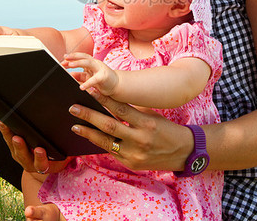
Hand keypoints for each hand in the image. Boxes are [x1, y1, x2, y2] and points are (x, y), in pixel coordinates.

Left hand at [0, 121, 70, 174]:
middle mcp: (32, 164)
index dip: (40, 157)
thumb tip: (83, 128)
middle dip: (21, 147)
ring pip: (14, 150)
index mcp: (47, 166)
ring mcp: (23, 158)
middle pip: (24, 157)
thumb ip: (74, 144)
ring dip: (9, 138)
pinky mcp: (16, 151)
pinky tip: (3, 121)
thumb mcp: (70, 151)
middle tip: (18, 138)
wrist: (54, 162)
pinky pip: (9, 142)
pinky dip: (6, 132)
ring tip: (6, 125)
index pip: (42, 163)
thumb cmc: (65, 153)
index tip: (40, 149)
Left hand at [63, 52, 118, 95]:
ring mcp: (100, 69)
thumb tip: (68, 75)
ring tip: (70, 65)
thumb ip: (79, 76)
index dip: (72, 57)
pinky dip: (88, 83)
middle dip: (74, 56)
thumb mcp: (88, 77)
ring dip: (79, 63)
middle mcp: (95, 63)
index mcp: (91, 63)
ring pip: (88, 63)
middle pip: (84, 57)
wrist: (116, 85)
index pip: (80, 57)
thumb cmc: (101, 80)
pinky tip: (81, 87)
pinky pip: (95, 79)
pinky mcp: (104, 77)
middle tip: (64, 59)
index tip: (63, 59)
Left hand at [68, 91, 192, 171]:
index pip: (121, 109)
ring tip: (75, 125)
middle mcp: (140, 139)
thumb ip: (133, 111)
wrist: (183, 152)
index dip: (104, 100)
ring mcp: (135, 154)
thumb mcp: (152, 115)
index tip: (90, 92)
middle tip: (73, 108)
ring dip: (89, 133)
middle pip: (109, 125)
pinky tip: (90, 137)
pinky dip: (100, 143)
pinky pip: (112, 152)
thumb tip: (110, 101)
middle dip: (89, 116)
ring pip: (106, 142)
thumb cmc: (166, 129)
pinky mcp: (132, 164)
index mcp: (147, 123)